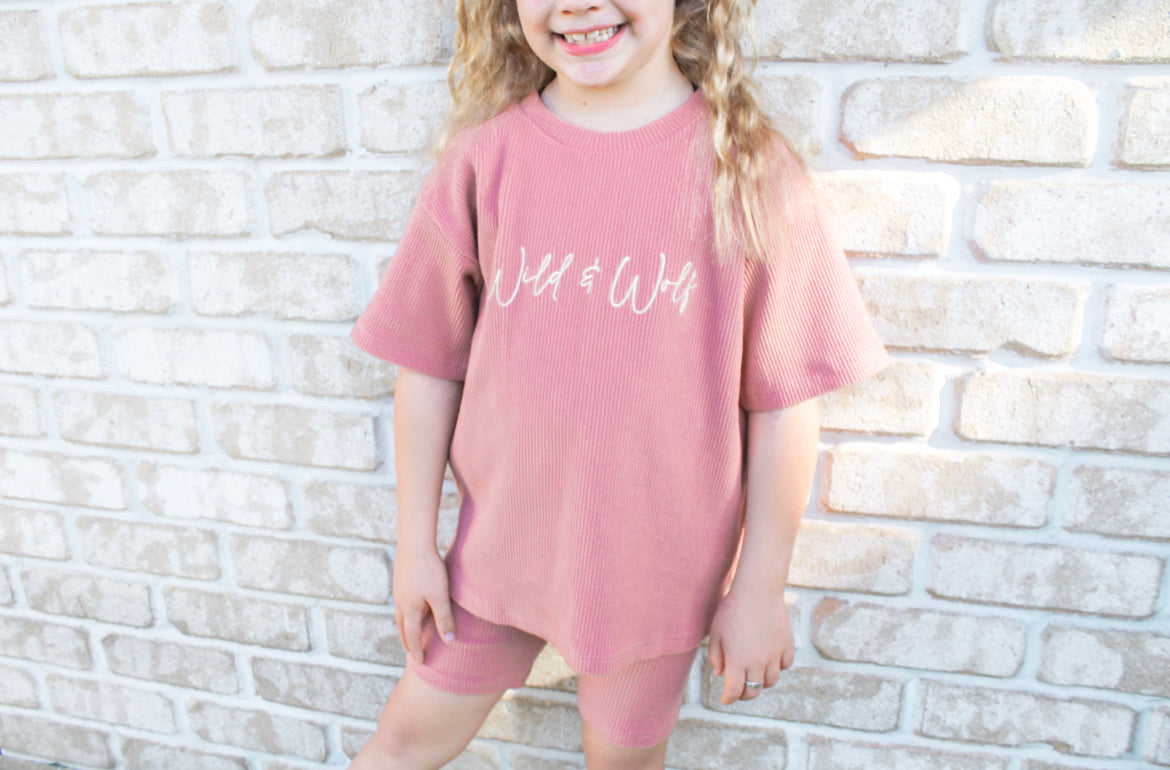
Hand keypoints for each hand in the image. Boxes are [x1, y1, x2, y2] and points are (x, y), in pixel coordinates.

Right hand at [392, 544, 457, 665]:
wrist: (414, 542)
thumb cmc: (429, 570)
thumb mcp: (440, 596)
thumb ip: (444, 618)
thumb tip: (449, 641)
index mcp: (409, 610)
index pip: (412, 636)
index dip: (417, 650)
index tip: (421, 662)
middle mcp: (400, 602)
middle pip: (402, 628)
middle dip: (407, 642)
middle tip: (411, 653)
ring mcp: (398, 590)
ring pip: (400, 615)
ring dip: (405, 628)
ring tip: (409, 633)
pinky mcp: (401, 579)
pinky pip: (402, 603)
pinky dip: (406, 613)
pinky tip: (412, 607)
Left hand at [706, 581, 793, 704]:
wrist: (757, 591)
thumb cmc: (732, 609)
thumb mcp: (716, 632)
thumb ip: (716, 655)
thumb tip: (720, 674)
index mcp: (737, 661)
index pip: (734, 691)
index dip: (728, 699)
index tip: (725, 700)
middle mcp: (758, 662)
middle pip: (753, 691)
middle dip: (744, 695)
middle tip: (739, 691)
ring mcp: (774, 655)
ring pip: (771, 681)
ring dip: (761, 682)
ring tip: (754, 676)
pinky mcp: (787, 645)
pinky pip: (785, 665)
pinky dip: (778, 667)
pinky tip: (770, 662)